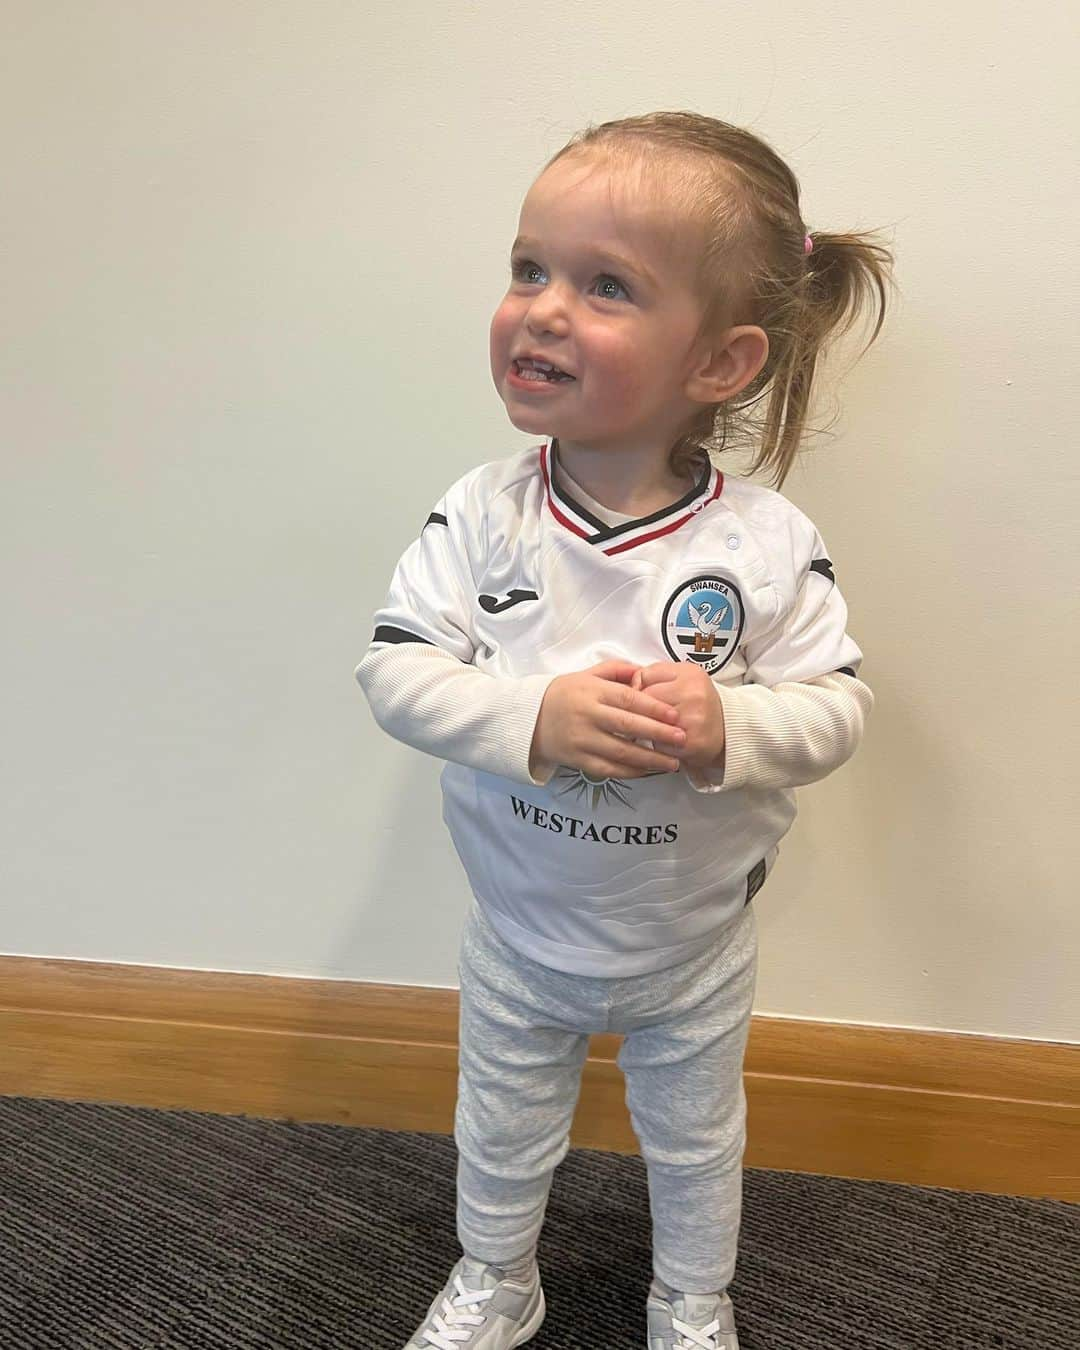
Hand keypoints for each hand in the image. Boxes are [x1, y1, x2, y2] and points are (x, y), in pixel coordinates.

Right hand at [530, 660, 686, 779]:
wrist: (528, 719)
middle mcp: (587, 716)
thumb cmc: (563, 694)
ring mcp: (582, 741)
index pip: (628, 699)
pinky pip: (609, 770)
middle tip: (682, 739)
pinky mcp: (578, 761)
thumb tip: (643, 672)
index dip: (654, 709)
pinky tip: (649, 772)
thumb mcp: (585, 675)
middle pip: (628, 727)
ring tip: (673, 763)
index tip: (675, 716)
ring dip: (650, 760)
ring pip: (621, 753)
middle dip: (659, 734)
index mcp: (592, 692)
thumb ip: (615, 670)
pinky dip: (631, 773)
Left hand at [631, 662, 724, 771]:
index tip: (636, 697)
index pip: (644, 677)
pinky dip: (655, 746)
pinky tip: (663, 743)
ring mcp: (694, 718)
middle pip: (645, 700)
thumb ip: (654, 674)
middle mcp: (694, 694)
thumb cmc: (699, 704)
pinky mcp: (691, 743)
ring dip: (644, 729)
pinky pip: (658, 745)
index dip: (635, 689)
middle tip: (641, 717)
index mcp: (690, 674)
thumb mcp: (682, 678)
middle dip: (637, 711)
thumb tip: (629, 685)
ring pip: (649, 723)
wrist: (727, 732)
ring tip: (651, 729)